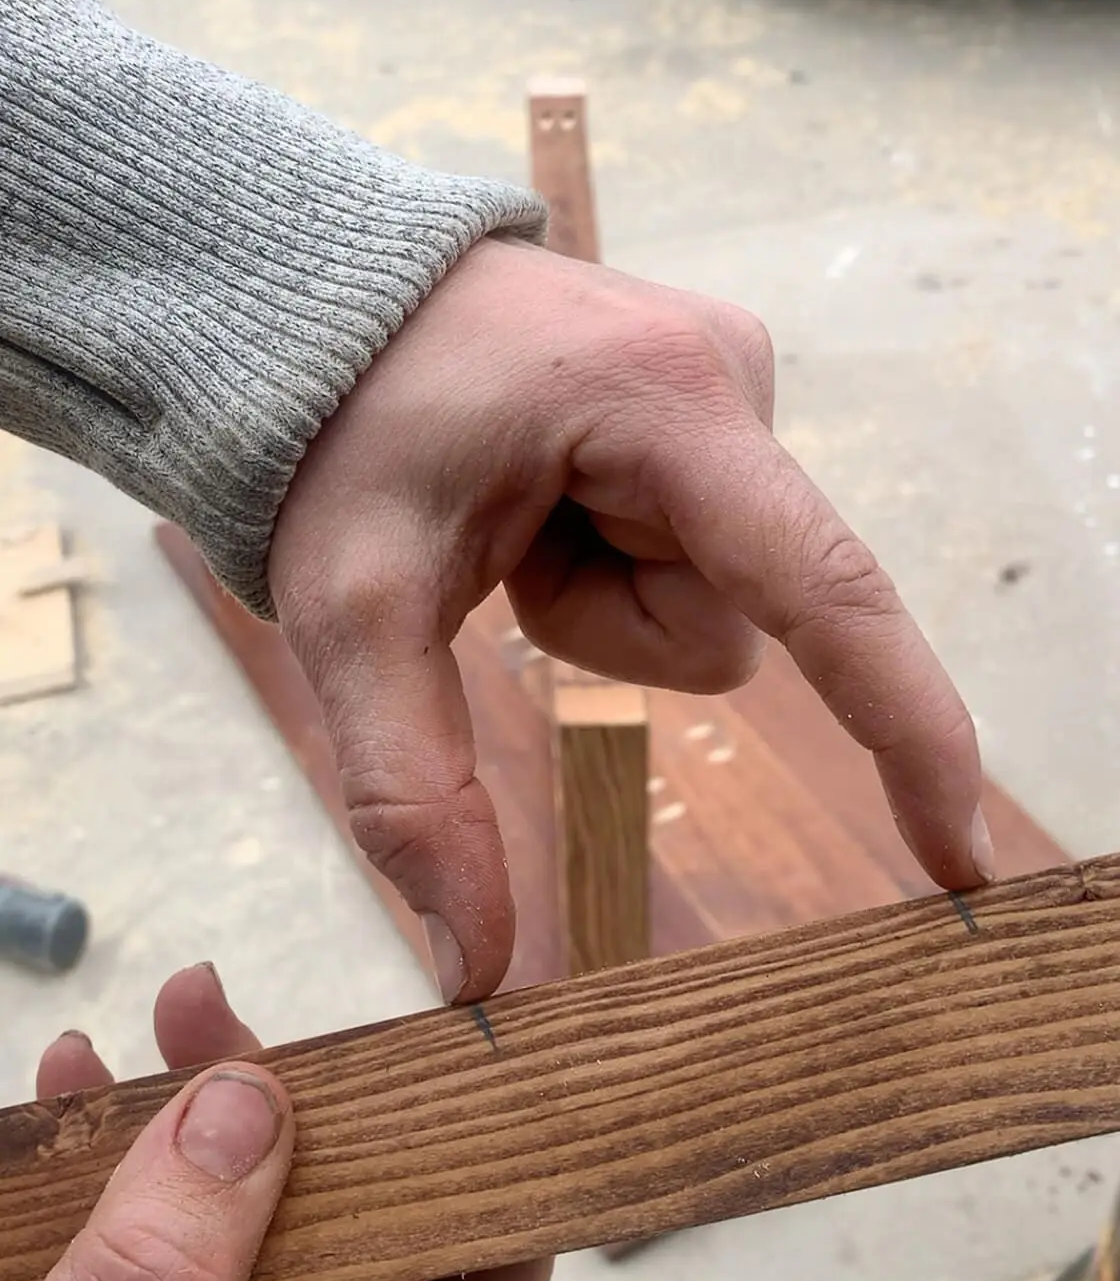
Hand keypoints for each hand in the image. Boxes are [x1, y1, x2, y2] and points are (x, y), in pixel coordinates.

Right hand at [0, 964, 549, 1280]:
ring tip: (158, 1029)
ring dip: (199, 1127)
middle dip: (301, 1131)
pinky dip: (106, 1161)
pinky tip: (64, 1090)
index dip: (490, 1239)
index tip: (496, 1114)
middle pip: (329, 1263)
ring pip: (229, 1240)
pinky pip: (130, 1247)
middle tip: (239, 1031)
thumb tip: (251, 1115)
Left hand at [270, 236, 992, 1001]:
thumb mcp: (352, 611)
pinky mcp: (712, 404)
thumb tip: (476, 977)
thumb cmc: (331, 427)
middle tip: (498, 548)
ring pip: (706, 601)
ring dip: (600, 596)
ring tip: (516, 510)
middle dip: (600, 629)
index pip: (825, 589)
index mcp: (663, 402)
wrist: (319, 302)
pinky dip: (611, 558)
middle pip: (722, 627)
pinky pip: (694, 552)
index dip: (906, 733)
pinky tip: (546, 491)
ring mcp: (730, 385)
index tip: (960, 859)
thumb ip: (413, 791)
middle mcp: (731, 378)